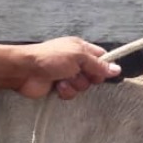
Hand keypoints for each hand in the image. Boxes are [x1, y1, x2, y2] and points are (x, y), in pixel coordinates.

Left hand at [0, 37, 121, 100]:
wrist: (24, 71)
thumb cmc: (51, 58)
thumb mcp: (78, 56)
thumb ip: (99, 65)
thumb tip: (118, 70)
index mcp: (81, 49)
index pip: (102, 57)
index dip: (105, 65)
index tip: (105, 72)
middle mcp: (76, 61)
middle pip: (95, 74)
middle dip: (89, 77)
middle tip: (80, 73)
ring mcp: (68, 75)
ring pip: (84, 85)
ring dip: (75, 84)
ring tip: (63, 79)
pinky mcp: (60, 88)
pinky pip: (72, 94)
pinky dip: (66, 91)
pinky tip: (57, 86)